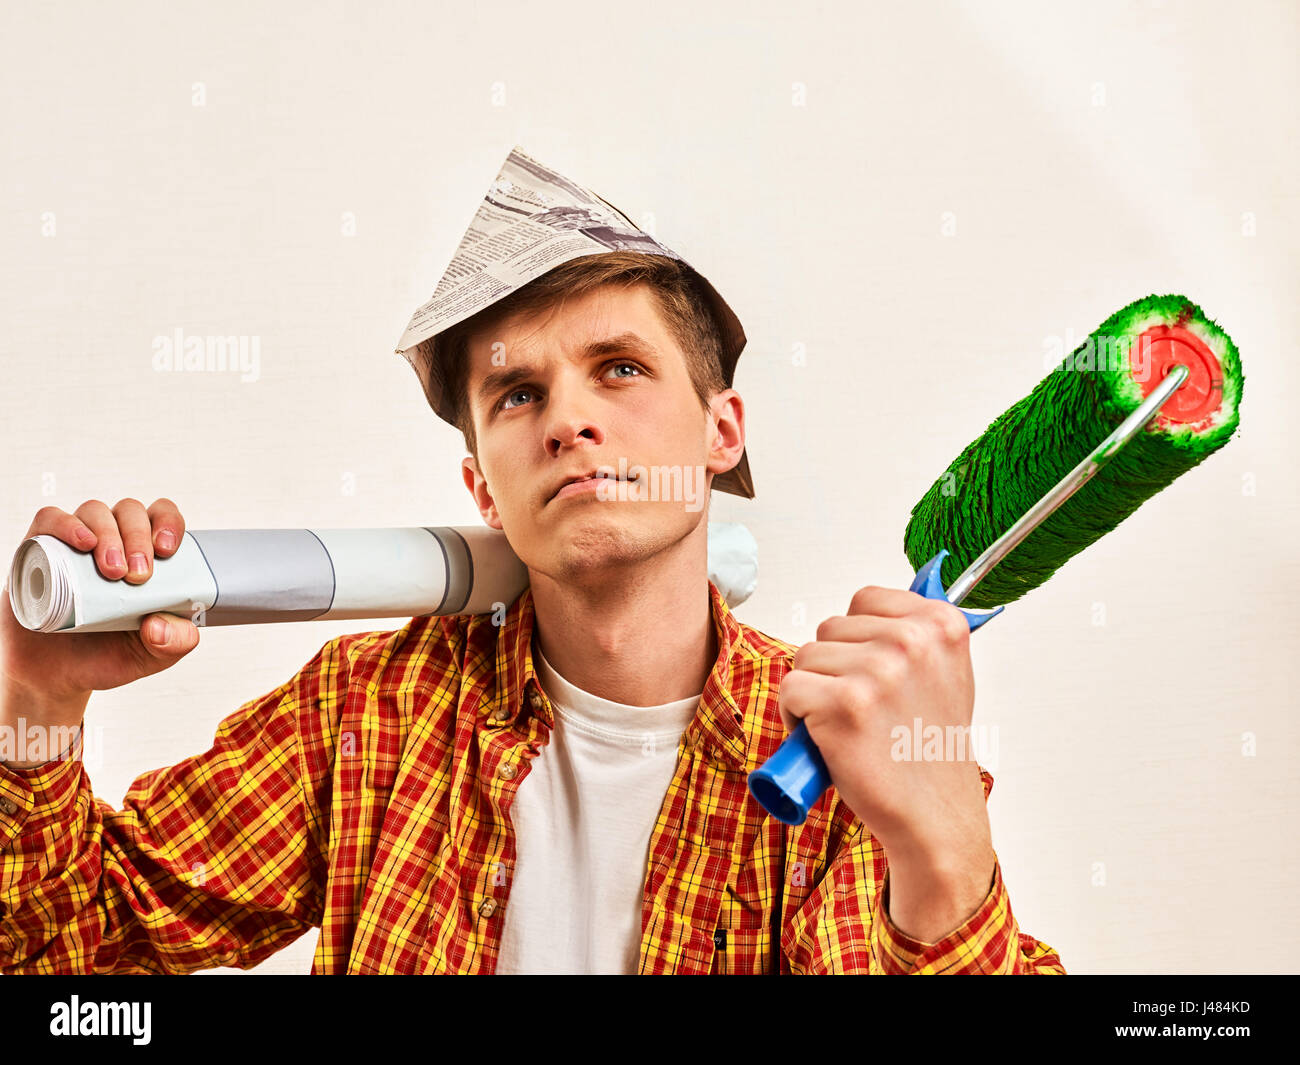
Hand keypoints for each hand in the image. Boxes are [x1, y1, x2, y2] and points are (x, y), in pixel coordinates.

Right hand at [1, 498, 200, 716]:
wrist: (56, 677)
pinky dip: (68, 525)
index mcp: (148, 556)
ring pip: (95, 511)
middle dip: (139, 537)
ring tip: (112, 572)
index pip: (162, 517)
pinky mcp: (40, 551)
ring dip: (108, 534)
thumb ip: (175, 642)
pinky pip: (51, 519)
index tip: (167, 550)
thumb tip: (160, 624)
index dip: (168, 523)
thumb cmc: (109, 656)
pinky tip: (83, 544)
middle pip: (130, 511)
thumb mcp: (154, 656)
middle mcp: (113, 543)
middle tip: (138, 575)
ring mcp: (75, 545)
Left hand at [779, 585, 993, 894]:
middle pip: (830, 627)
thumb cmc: (928, 749)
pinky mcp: (842, 703)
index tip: (874, 676)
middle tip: (860, 710)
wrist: (934, 815)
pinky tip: (824, 739)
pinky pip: (789, 688)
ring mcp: (878, 670)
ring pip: (806, 656)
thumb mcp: (944, 674)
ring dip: (812, 691)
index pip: (864, 600)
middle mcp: (912, 640)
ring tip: (845, 726)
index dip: (856, 641)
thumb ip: (914, 635)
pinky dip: (794, 715)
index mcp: (941, 624)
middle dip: (833, 667)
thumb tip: (868, 614)